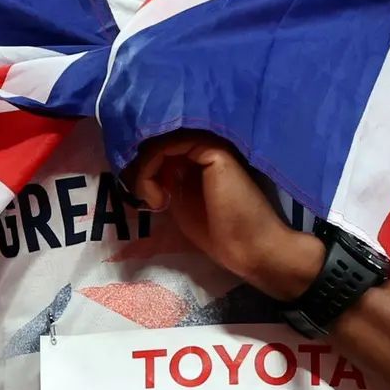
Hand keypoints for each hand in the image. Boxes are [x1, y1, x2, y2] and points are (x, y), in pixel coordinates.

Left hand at [123, 132, 324, 300]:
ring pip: (161, 141)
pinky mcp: (212, 151)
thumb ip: (167, 181)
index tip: (143, 196)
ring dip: (144, 168)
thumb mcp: (181, 203)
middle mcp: (205, 146)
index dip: (144, 166)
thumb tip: (143, 168)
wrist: (249, 248)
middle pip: (159, 140)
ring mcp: (210, 145)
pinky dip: (152, 167)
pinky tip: (160, 197)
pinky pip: (169, 145)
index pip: (163, 148)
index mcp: (199, 158)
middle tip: (140, 195)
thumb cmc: (219, 232)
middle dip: (140, 166)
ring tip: (150, 198)